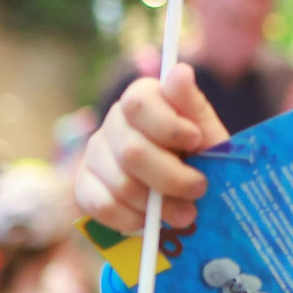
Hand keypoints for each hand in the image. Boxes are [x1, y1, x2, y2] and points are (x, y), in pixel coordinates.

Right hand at [76, 64, 228, 233]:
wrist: (186, 192)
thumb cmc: (199, 158)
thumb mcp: (208, 135)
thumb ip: (194, 109)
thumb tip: (180, 71)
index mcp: (142, 98)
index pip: (138, 102)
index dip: (168, 125)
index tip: (196, 140)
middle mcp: (113, 122)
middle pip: (132, 152)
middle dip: (172, 178)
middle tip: (199, 189)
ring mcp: (95, 153)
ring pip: (121, 184)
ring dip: (158, 206)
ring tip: (185, 213)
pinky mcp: (85, 186)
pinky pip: (101, 206)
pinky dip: (132, 220)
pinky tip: (151, 220)